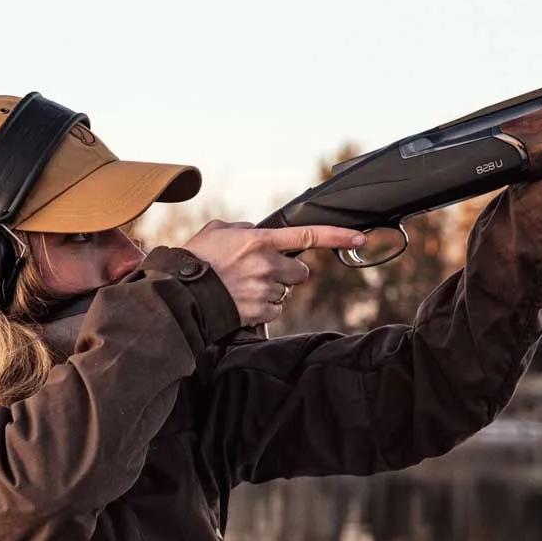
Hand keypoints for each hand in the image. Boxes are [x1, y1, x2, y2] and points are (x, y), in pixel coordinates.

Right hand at [183, 220, 365, 326]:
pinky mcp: (259, 312)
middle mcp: (267, 264)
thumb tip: (255, 232)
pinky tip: (242, 303)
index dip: (338, 236)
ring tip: (244, 289)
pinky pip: (274, 310)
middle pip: (300, 273)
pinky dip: (263, 309)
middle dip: (287, 274)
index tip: (359, 238)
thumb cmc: (195, 260)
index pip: (309, 236)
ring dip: (272, 291)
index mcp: (260, 240)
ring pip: (285, 292)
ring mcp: (264, 290)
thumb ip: (242, 229)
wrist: (181, 294)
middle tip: (263, 274)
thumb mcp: (216, 231)